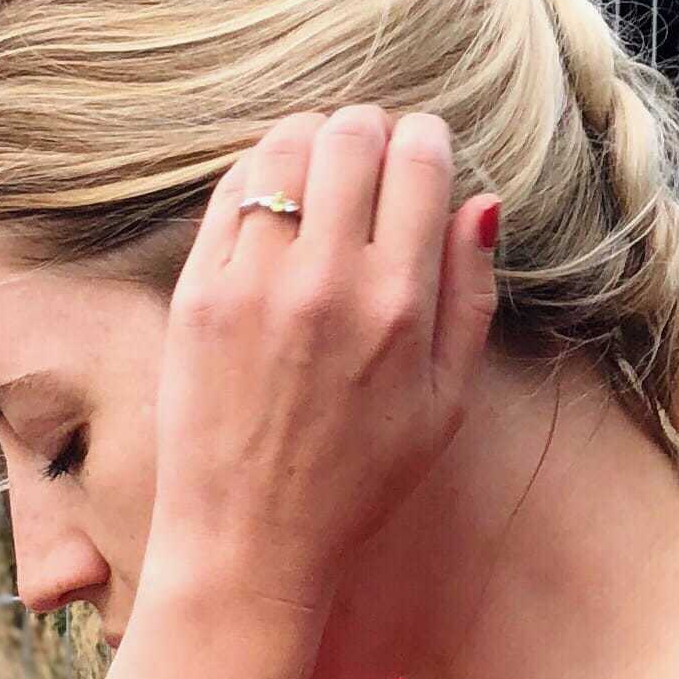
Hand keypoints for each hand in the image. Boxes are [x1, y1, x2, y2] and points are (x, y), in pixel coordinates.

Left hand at [145, 105, 498, 629]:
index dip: (424, 144)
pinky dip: (256, 177)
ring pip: (285, 146)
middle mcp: (325, 281)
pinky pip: (230, 190)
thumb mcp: (444, 405)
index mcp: (397, 305)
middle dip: (368, 135)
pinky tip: (271, 207)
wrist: (249, 545)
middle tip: (365, 166)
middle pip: (352, 133)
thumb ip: (469, 297)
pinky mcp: (197, 294)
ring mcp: (253, 284)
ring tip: (316, 180)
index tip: (417, 164)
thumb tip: (481, 203)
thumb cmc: (356, 483)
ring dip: (309, 146)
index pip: (418, 157)